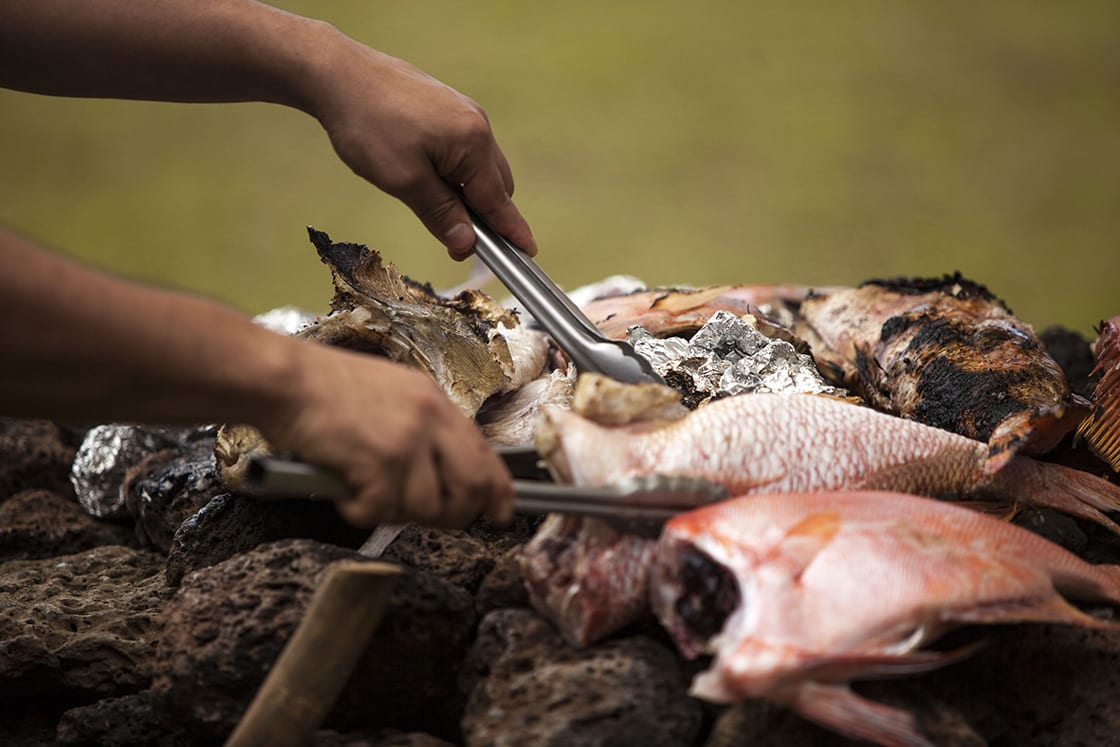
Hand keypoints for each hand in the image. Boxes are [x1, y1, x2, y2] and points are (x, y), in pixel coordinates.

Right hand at [258, 339, 514, 528]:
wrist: (285, 380)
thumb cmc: (324, 388)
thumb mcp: (392, 394)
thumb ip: (423, 429)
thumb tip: (443, 471)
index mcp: (435, 401)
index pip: (486, 452)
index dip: (498, 490)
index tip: (500, 511)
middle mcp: (430, 418)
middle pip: (472, 485)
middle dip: (456, 514)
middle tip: (429, 517)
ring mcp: (407, 439)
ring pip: (427, 507)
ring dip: (396, 513)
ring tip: (368, 494)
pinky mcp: (380, 461)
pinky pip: (383, 511)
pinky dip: (360, 512)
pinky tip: (346, 492)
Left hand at [306, 34, 536, 259]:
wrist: (338, 74)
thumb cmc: (368, 125)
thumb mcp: (403, 180)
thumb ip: (440, 214)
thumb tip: (467, 245)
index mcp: (473, 142)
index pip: (499, 200)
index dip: (512, 231)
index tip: (528, 253)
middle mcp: (477, 124)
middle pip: (495, 185)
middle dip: (484, 216)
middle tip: (454, 242)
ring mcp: (463, 111)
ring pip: (478, 167)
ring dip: (467, 193)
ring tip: (433, 207)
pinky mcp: (446, 106)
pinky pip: (464, 149)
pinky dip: (456, 172)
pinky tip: (428, 177)